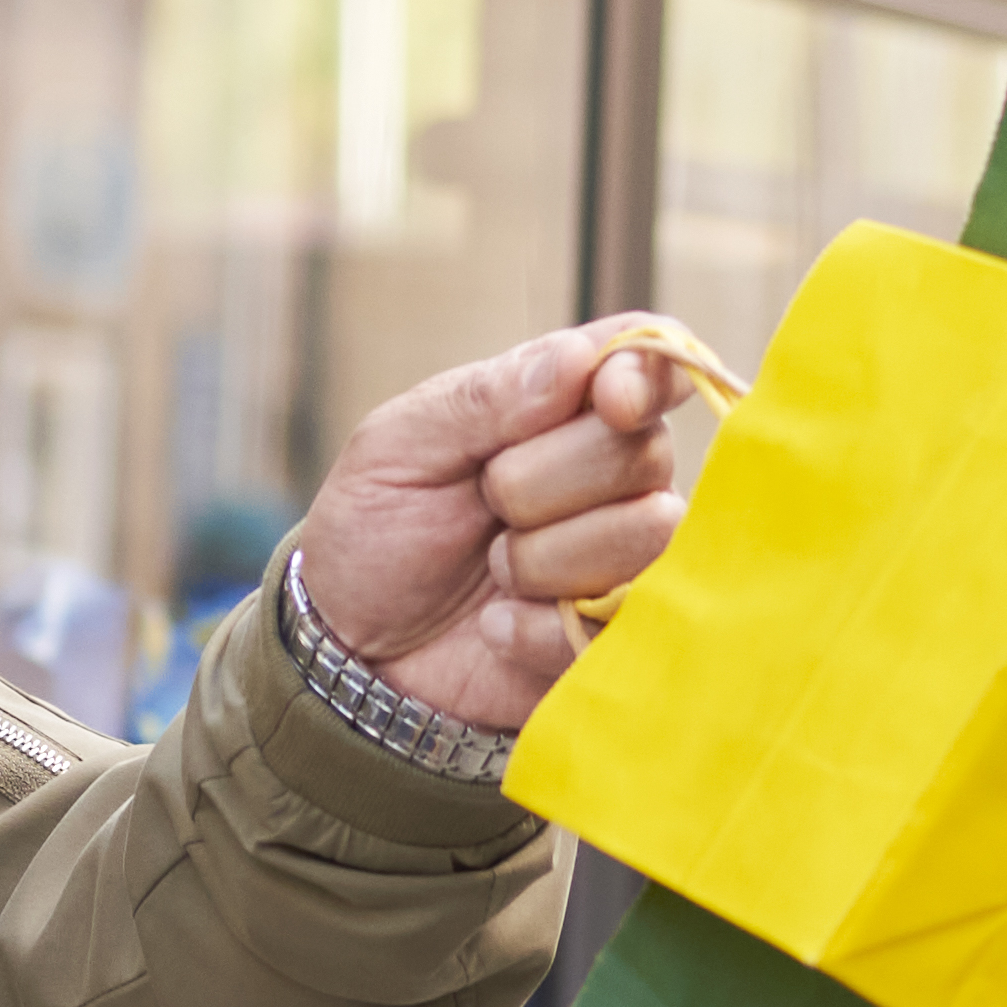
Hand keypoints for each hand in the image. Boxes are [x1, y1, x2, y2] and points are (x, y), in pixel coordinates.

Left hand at [293, 315, 700, 741]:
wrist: (352, 647)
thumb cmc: (376, 529)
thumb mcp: (400, 445)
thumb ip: (487, 397)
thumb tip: (582, 360)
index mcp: (566, 407)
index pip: (654, 359)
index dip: (649, 372)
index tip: (612, 402)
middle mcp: (616, 476)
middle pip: (645, 452)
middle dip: (539, 483)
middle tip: (483, 504)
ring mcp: (625, 558)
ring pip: (648, 531)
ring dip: (541, 558)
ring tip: (492, 570)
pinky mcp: (620, 634)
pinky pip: (619, 618)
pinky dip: (536, 627)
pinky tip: (496, 627)